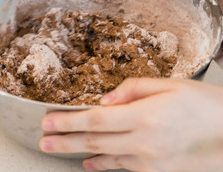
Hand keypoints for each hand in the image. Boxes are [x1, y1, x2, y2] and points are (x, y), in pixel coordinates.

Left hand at [39, 78, 222, 170]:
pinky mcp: (158, 171)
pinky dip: (103, 164)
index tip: (48, 122)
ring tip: (57, 150)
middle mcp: (144, 142)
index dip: (68, 121)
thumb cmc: (206, 104)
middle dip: (64, 140)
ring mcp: (151, 161)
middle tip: (43, 141)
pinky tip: (90, 163)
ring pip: (105, 156)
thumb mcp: (170, 85)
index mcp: (146, 116)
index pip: (95, 119)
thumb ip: (132, 89)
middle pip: (94, 140)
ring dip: (78, 152)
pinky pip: (123, 167)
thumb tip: (104, 100)